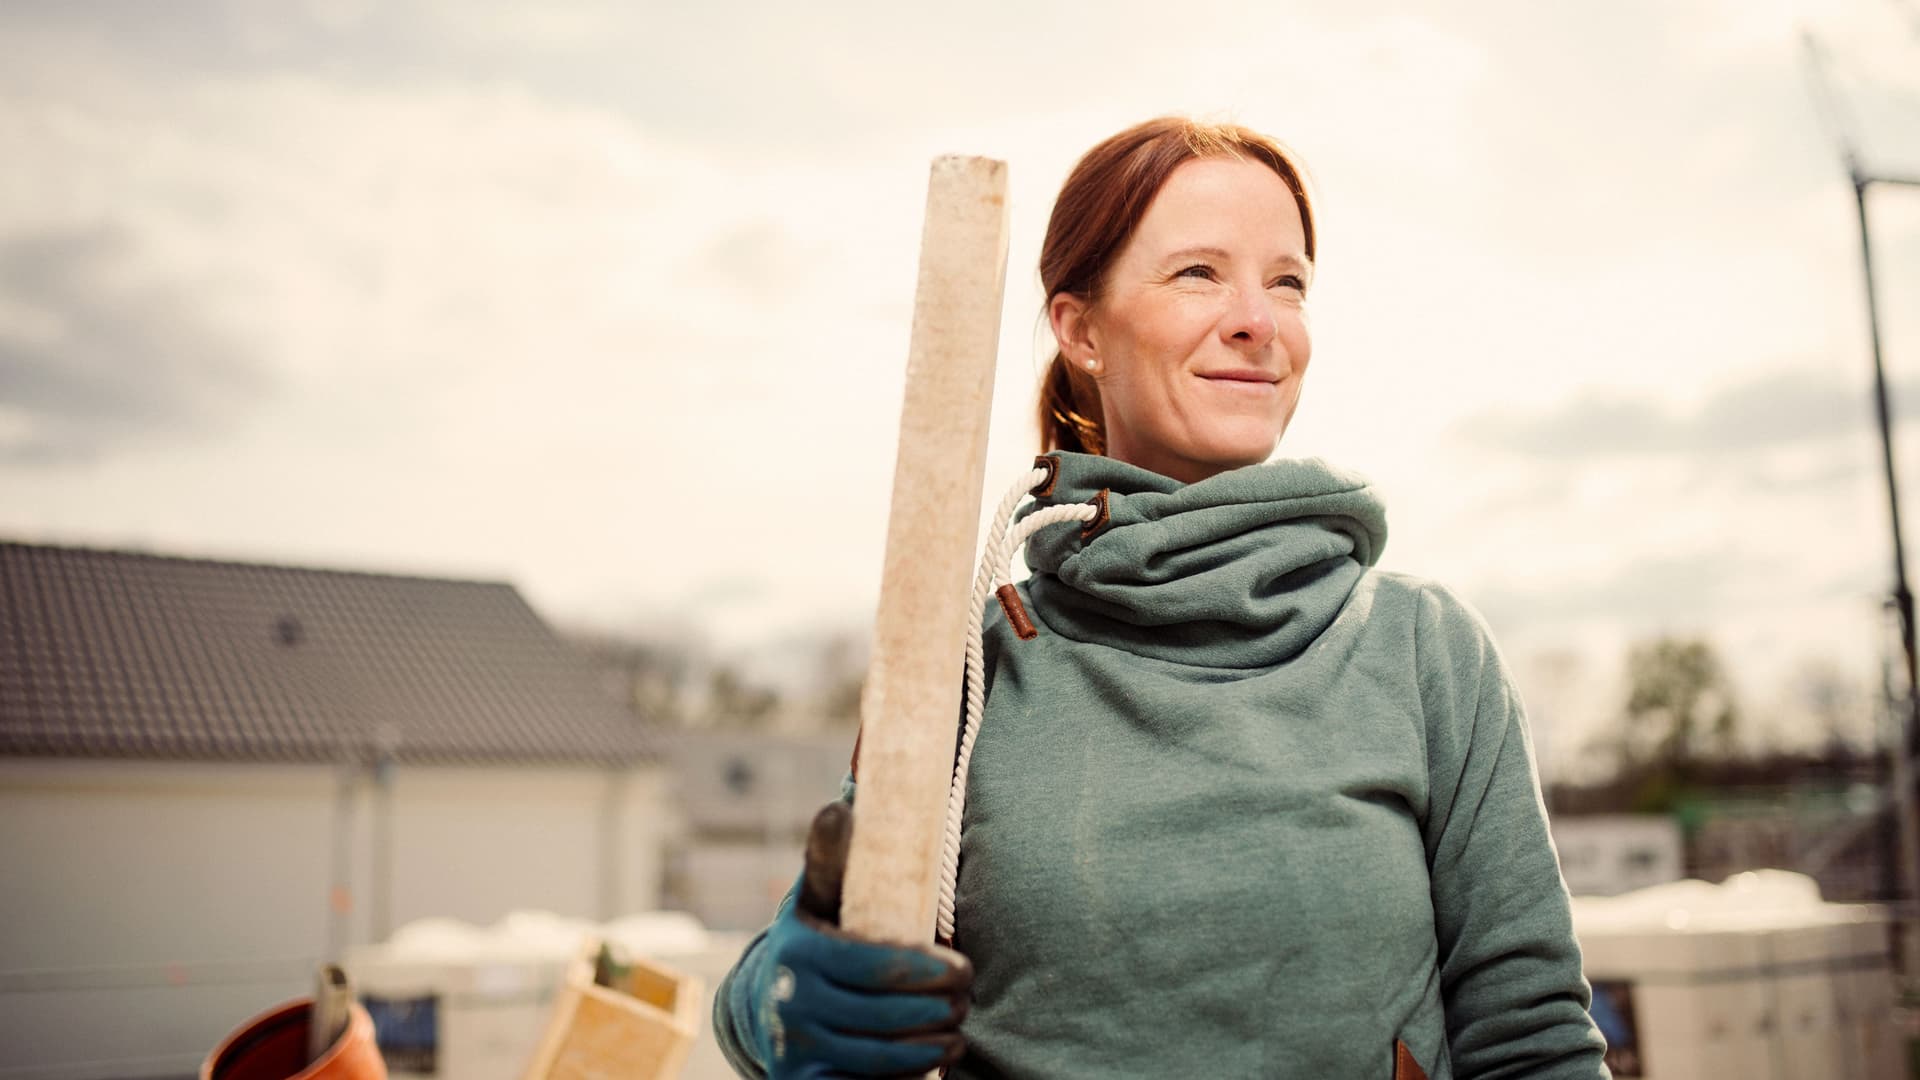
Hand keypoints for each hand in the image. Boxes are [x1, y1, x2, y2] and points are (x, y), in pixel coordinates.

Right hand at [754, 802, 971, 1077]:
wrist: (766, 1001)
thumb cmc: (814, 938)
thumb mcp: (818, 896)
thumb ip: (832, 857)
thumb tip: (840, 807)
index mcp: (799, 952)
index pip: (875, 966)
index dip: (927, 971)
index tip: (962, 968)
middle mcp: (791, 1004)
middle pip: (884, 1016)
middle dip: (938, 1011)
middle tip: (965, 1001)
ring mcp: (794, 1049)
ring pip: (879, 1059)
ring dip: (929, 1048)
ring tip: (954, 1034)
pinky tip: (924, 1066)